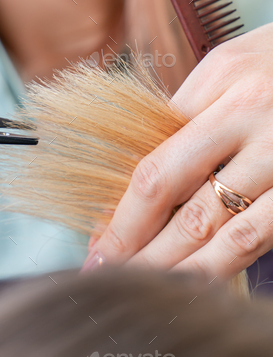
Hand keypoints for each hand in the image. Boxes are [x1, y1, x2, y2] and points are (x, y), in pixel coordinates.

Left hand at [85, 24, 272, 282]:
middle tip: (106, 274)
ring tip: (144, 291)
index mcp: (226, 84)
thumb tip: (142, 173)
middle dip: (138, 245)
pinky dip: (228, 264)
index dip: (123, 211)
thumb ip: (189, 112)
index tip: (100, 240)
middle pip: (183, 199)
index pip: (158, 161)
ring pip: (226, 230)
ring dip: (178, 267)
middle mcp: (257, 119)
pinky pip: (264, 236)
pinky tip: (200, 282)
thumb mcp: (230, 65)